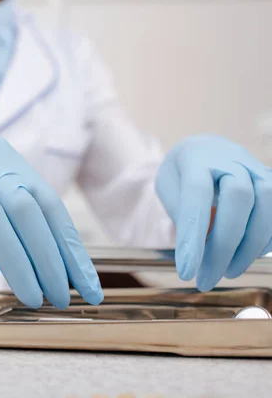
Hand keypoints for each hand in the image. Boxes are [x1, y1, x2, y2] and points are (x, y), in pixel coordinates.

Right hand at [0, 137, 102, 307]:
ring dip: (16, 262)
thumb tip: (59, 270)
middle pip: (25, 210)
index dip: (72, 249)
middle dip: (48, 259)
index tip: (87, 288)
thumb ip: (22, 221)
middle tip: (58, 298)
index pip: (51, 207)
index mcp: (12, 165)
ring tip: (30, 296)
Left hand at [156, 135, 271, 290]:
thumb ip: (183, 216)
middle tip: (207, 279)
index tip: (186, 272)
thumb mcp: (169, 190)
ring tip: (228, 272)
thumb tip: (201, 256)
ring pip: (267, 202)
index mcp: (197, 159)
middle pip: (238, 196)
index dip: (193, 236)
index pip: (196, 195)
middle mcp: (230, 159)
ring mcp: (256, 167)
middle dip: (225, 245)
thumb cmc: (181, 176)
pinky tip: (246, 256)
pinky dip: (266, 240)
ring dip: (250, 246)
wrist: (204, 150)